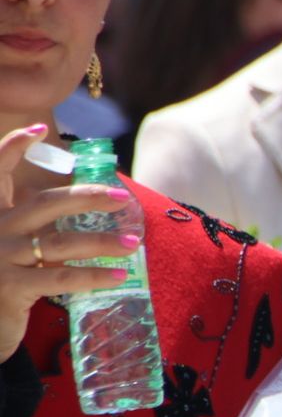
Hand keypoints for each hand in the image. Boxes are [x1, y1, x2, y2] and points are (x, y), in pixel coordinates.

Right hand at [0, 123, 139, 360]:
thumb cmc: (1, 282)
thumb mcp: (8, 247)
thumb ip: (29, 226)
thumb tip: (79, 205)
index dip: (13, 147)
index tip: (38, 128)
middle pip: (45, 204)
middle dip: (86, 197)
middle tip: (121, 198)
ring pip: (60, 243)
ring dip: (102, 241)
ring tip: (133, 243)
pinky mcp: (11, 288)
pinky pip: (61, 278)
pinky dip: (93, 276)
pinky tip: (118, 276)